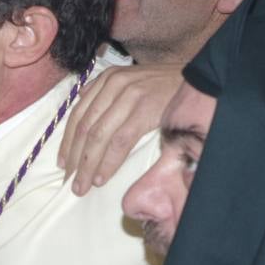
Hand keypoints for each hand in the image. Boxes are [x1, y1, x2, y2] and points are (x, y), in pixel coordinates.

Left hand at [57, 63, 181, 194]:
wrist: (201, 80)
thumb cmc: (166, 86)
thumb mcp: (132, 80)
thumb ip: (108, 92)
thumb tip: (83, 104)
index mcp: (108, 79)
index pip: (79, 112)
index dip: (68, 141)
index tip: (63, 164)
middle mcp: (114, 84)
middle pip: (86, 126)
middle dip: (75, 157)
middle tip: (70, 181)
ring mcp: (129, 96)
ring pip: (99, 136)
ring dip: (88, 165)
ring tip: (82, 186)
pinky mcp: (144, 110)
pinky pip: (119, 141)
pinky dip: (108, 162)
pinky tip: (101, 177)